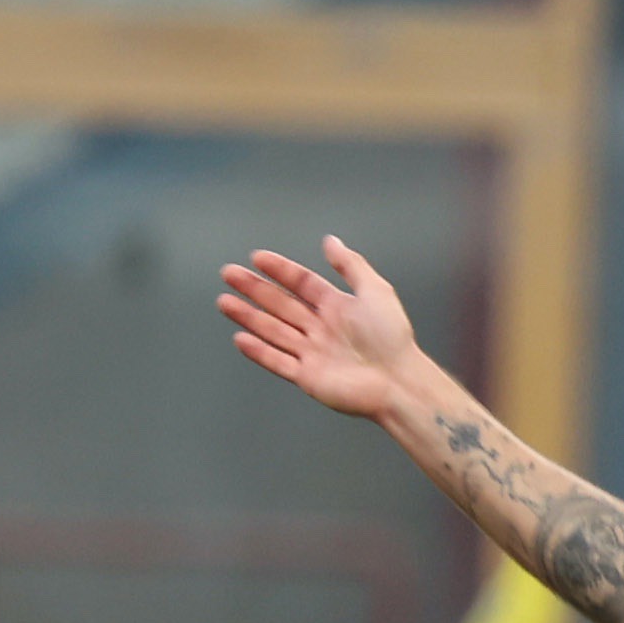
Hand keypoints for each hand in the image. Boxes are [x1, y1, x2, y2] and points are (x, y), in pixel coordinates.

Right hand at [217, 237, 425, 420]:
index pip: (302, 284)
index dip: (280, 270)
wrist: (399, 382)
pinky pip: (278, 362)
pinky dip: (259, 351)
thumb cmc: (393, 338)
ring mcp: (313, 354)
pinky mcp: (308, 377)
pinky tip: (240, 338)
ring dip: (249, 317)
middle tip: (228, 274)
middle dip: (254, 289)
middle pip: (281, 305)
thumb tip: (329, 240)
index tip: (257, 257)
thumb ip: (351, 265)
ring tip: (224, 302)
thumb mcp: (375, 291)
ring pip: (274, 331)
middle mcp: (321, 329)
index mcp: (337, 307)